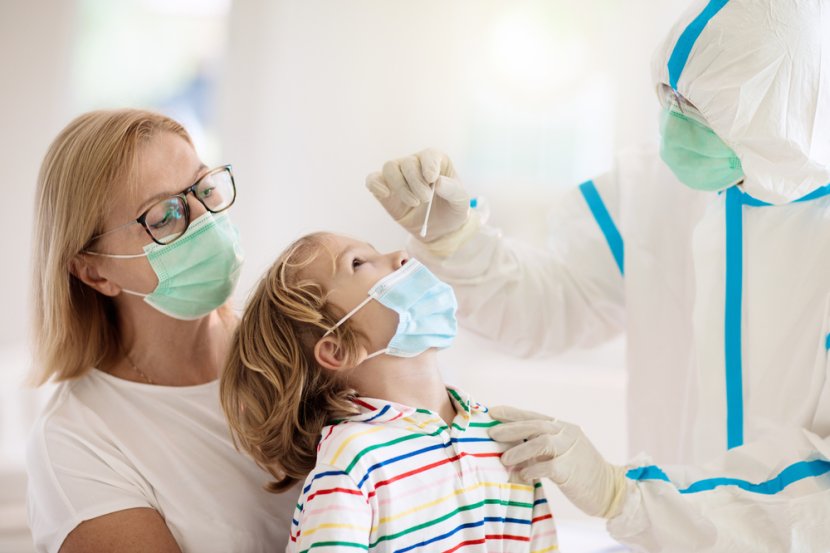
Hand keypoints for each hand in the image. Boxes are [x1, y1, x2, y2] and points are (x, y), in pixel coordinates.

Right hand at [366, 149, 470, 242]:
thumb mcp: (461, 202)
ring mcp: (398, 176)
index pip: (428, 155)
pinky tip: (385, 194)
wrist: (440, 230)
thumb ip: (453, 191)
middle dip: (415, 182)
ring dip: (400, 186)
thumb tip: (439, 182)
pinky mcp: (385, 191)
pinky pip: (373, 180)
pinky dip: (375, 184)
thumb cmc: (452, 210)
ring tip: (414, 202)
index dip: (428, 165)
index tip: (431, 179)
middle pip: (407, 163)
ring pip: (390, 168)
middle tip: (425, 199)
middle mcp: (415, 164)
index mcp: (436, 161)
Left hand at [488, 405, 628, 518]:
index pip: (533, 416)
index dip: (512, 413)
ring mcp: (570, 450)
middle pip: (534, 425)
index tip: (493, 412)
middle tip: (492, 434)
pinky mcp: (571, 469)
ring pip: (539, 442)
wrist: (610, 490)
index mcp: (563, 427)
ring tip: (504, 459)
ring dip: (518, 451)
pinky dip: (531, 469)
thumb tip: (509, 448)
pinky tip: (523, 475)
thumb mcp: (561, 452)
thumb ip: (540, 447)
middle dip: (510, 429)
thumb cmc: (581, 472)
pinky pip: (546, 466)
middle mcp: (566, 434)